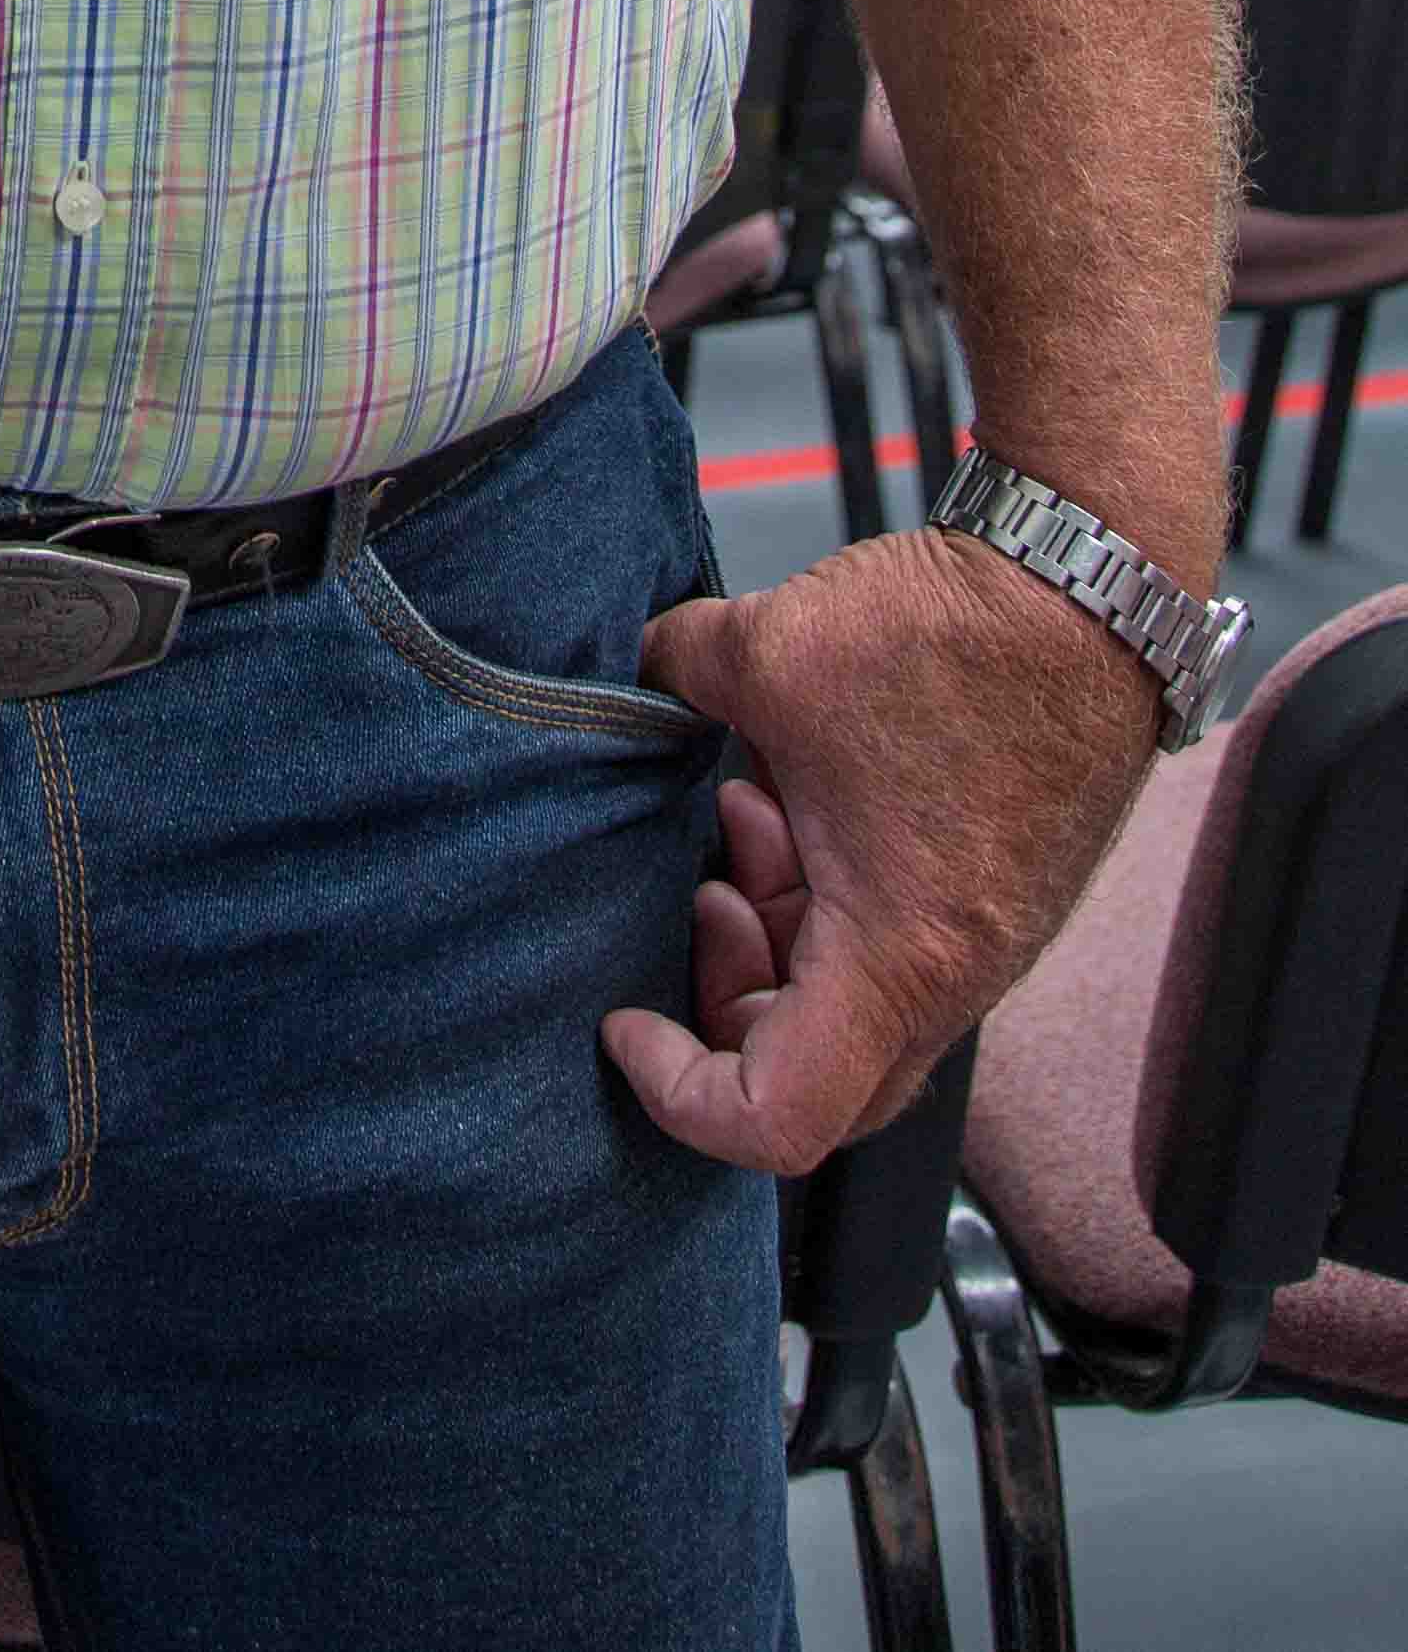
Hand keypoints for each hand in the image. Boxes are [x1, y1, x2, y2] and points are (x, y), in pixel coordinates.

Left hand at [600, 526, 1161, 1174]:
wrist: (1090, 596)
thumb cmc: (960, 640)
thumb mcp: (766, 652)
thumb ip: (668, 677)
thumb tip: (626, 680)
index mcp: (896, 958)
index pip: (780, 1118)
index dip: (681, 1094)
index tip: (632, 1021)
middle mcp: (951, 977)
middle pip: (817, 1079)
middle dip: (729, 1004)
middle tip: (703, 900)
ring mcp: (980, 944)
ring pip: (849, 1003)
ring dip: (775, 927)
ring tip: (747, 812)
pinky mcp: (992, 898)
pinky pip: (889, 945)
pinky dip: (823, 896)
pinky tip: (795, 798)